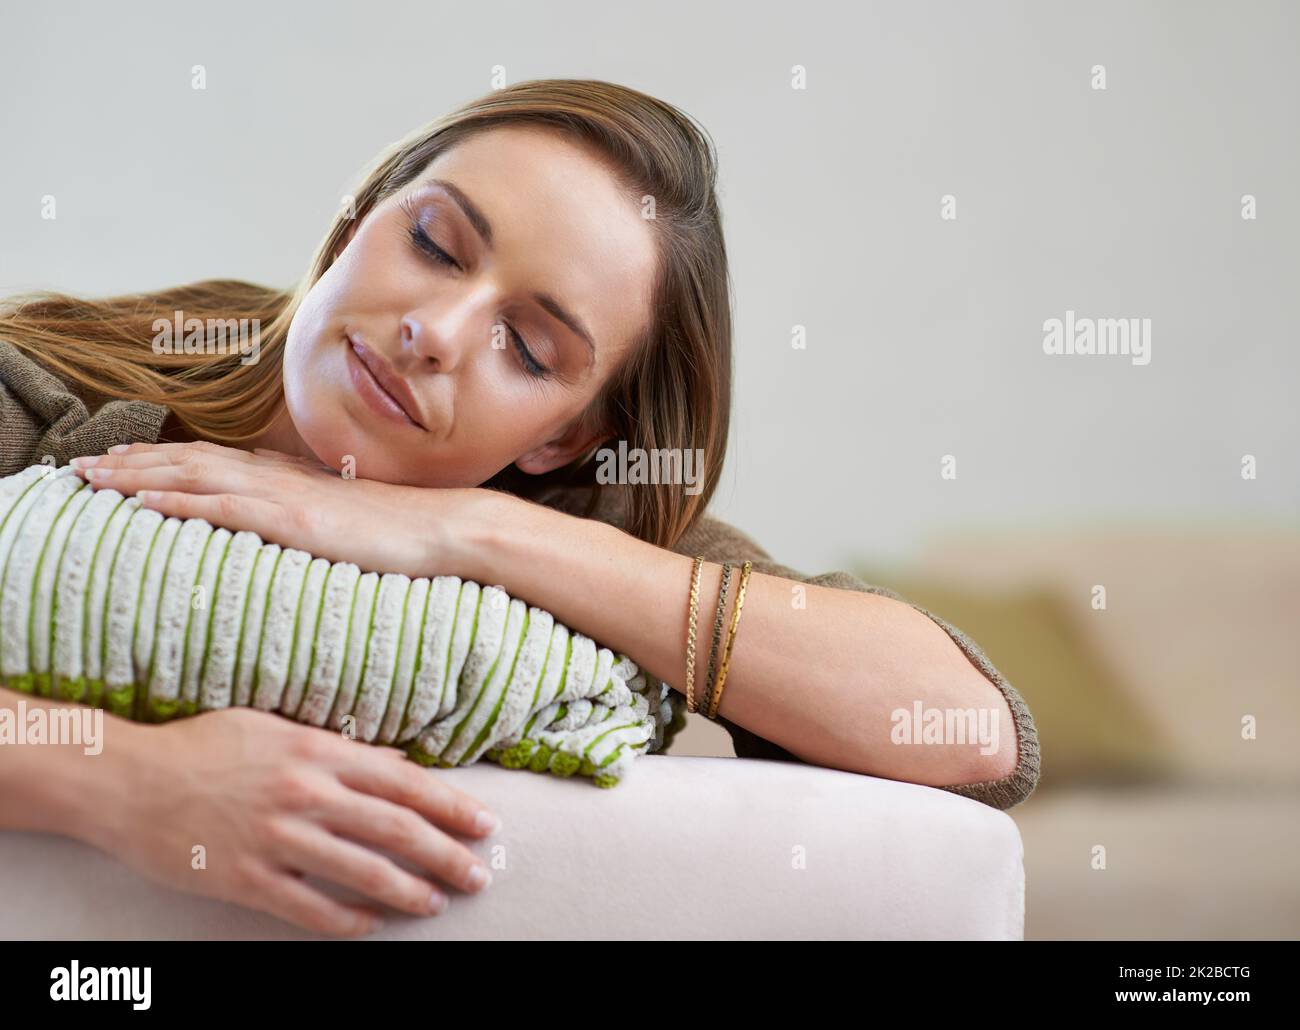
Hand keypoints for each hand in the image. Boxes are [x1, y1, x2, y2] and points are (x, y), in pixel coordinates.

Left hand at [68, 441, 487, 577]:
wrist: (448, 527)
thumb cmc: (405, 529)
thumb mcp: (349, 516)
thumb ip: (312, 511)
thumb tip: (285, 520)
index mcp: (291, 477)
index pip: (213, 460)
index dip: (162, 459)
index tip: (121, 462)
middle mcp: (280, 479)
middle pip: (191, 462)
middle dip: (133, 463)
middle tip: (81, 468)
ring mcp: (287, 498)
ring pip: (196, 479)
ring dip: (139, 478)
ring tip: (93, 481)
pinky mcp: (297, 523)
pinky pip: (227, 509)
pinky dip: (181, 503)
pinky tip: (146, 505)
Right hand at [89, 707, 499, 935]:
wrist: (126, 780)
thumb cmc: (204, 747)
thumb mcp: (276, 728)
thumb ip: (337, 747)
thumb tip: (395, 760)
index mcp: (317, 751)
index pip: (404, 781)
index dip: (450, 805)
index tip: (483, 823)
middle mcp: (304, 793)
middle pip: (395, 828)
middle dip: (446, 853)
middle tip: (478, 874)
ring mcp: (275, 838)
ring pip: (362, 871)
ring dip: (408, 891)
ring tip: (437, 902)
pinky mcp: (245, 878)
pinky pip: (309, 908)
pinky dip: (346, 921)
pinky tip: (371, 926)